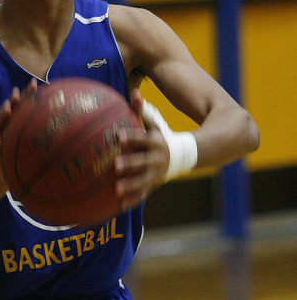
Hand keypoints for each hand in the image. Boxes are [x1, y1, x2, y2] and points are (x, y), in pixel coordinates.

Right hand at [0, 79, 37, 188]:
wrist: (12, 178)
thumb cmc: (28, 159)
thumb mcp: (38, 147)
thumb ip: (46, 133)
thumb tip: (71, 123)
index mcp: (18, 124)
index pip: (22, 106)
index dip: (27, 94)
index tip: (35, 84)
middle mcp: (7, 129)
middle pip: (8, 112)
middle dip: (12, 101)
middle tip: (17, 94)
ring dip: (2, 117)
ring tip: (8, 109)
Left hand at [114, 89, 169, 211]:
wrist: (184, 156)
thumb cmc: (162, 135)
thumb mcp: (156, 123)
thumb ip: (143, 110)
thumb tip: (134, 93)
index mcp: (156, 142)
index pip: (143, 139)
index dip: (132, 138)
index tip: (118, 137)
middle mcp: (157, 159)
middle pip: (142, 162)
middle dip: (130, 164)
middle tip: (115, 165)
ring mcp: (156, 174)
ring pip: (142, 182)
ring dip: (130, 186)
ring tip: (116, 190)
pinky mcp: (153, 186)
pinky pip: (142, 195)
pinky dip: (131, 201)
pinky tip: (118, 206)